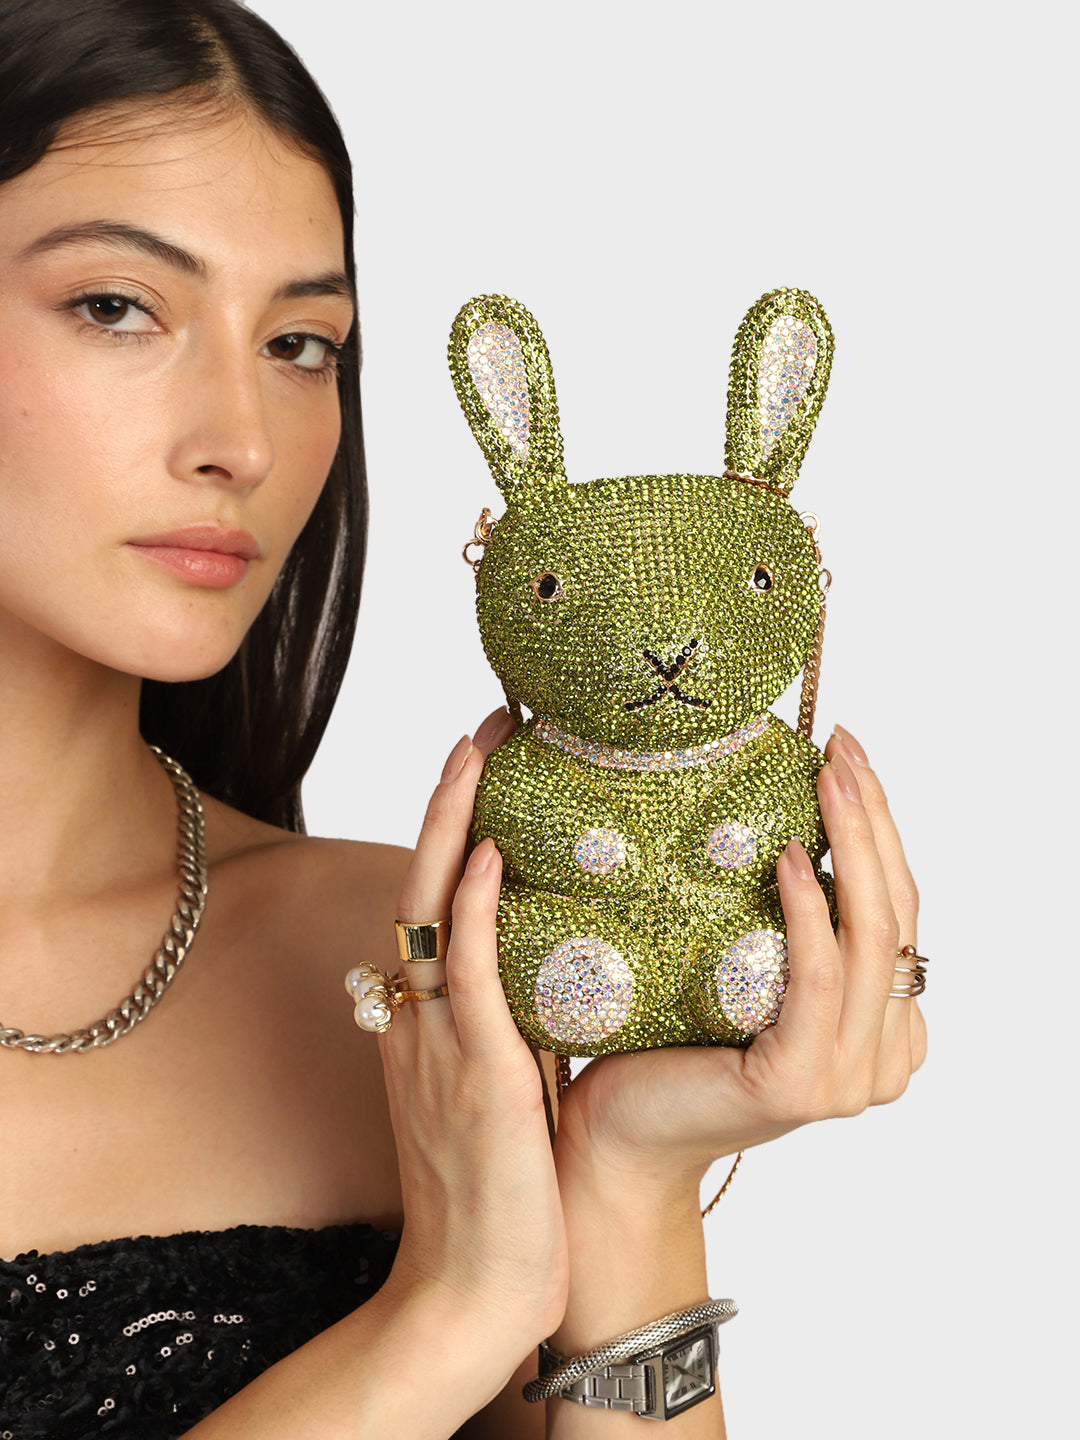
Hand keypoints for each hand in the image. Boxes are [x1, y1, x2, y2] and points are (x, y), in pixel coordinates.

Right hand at [376, 708, 567, 1354]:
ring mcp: (438, 1046)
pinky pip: (465, 978)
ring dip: (451, 823)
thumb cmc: (496, 1200)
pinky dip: (468, 910)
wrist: (471, 1294)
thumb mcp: (498, 1095)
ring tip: (480, 749)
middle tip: (485, 726)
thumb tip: (562, 974)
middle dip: (449, 800)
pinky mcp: (475, 1079)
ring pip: (428, 910)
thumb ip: (513, 1029)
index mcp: (428, 1023)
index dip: (452, 828)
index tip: (484, 765)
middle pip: (419, 883)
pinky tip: (485, 852)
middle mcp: (419, 1020)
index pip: (433, 902)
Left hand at [553, 725, 926, 1189]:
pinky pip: (815, 977)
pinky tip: (787, 855)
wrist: (617, 1134)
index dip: (882, 828)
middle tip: (842, 746)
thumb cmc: (670, 1046)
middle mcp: (884, 1058)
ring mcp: (847, 1078)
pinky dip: (808, 911)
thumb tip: (782, 819)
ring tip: (825, 777)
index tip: (846, 753)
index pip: (900, 910)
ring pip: (871, 937)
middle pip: (897, 915)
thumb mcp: (747, 974)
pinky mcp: (799, 1083)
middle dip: (874, 819)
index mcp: (884, 1031)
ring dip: (852, 845)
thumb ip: (788, 930)